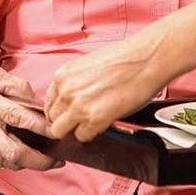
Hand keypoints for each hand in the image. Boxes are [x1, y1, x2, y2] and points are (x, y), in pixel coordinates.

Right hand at [0, 64, 61, 170]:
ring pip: (7, 160)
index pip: (18, 118)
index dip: (40, 126)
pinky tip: (27, 153)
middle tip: (58, 158)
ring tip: (49, 158)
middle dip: (40, 160)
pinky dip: (15, 159)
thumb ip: (16, 85)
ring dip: (30, 162)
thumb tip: (36, 99)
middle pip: (14, 151)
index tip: (57, 130)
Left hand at [44, 37, 164, 141]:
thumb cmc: (125, 59)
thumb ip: (75, 84)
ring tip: (92, 122)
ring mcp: (78, 107)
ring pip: (60, 132)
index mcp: (63, 75)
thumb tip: (73, 101)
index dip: (61, 110)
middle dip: (66, 121)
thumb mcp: (89, 66)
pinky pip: (82, 137)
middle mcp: (66, 91)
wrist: (146, 59)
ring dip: (75, 130)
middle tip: (82, 119)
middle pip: (53, 119)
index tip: (69, 113)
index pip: (49, 102)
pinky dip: (92, 134)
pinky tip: (104, 121)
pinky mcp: (94, 120)